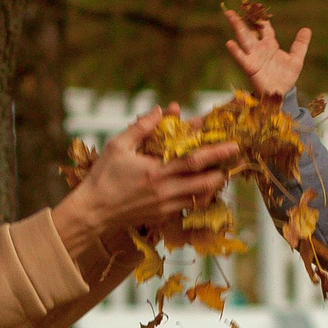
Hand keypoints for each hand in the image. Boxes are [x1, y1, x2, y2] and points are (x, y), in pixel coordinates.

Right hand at [52, 106, 239, 267]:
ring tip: (221, 171)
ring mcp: (166, 206)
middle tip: (234, 158)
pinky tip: (201, 187)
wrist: (93, 211)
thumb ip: (142, 127)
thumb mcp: (118, 146)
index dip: (216, 152)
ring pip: (201, 196)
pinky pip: (190, 206)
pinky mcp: (164, 217)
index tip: (233, 144)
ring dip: (214, 184)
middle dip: (223, 169)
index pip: (194, 160)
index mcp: (156, 171)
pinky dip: (200, 196)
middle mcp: (166, 191)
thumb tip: (162, 110)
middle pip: (206, 182)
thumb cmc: (103, 176)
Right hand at [221, 10, 310, 98]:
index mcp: (270, 44)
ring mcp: (254, 56)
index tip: (257, 6)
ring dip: (237, 27)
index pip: (264, 27)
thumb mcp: (296, 59)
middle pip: (249, 30)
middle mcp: (260, 48)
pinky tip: (229, 43)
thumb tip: (306, 29)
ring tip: (229, 15)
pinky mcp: (250, 67)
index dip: (261, 17)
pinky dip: (235, 51)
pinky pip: (241, 58)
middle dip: (242, 20)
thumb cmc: (286, 77)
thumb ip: (300, 44)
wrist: (281, 94)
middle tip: (233, 8)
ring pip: (244, 39)